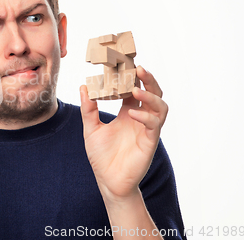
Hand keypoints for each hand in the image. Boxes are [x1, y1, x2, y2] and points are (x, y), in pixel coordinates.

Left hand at [80, 66, 167, 200]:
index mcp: (127, 113)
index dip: (132, 76)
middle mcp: (140, 118)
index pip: (134, 89)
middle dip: (148, 80)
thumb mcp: (91, 128)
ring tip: (136, 89)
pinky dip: (146, 116)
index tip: (125, 62)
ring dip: (150, 95)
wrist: (108, 181)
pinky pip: (154, 124)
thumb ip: (88, 108)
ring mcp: (146, 129)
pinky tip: (132, 113)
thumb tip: (83, 86)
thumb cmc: (101, 156)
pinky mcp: (150, 141)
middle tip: (138, 68)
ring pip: (160, 106)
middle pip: (153, 93)